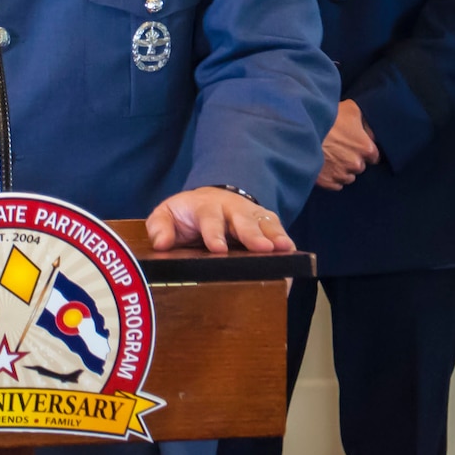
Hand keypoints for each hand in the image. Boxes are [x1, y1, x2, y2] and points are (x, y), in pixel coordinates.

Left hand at [146, 187, 293, 253]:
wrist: (209, 199)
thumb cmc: (187, 215)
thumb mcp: (167, 215)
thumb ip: (160, 227)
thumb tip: (161, 243)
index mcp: (205, 207)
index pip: (210, 219)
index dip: (214, 233)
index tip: (218, 249)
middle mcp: (232, 208)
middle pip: (244, 220)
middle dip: (253, 234)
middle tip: (263, 248)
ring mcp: (251, 214)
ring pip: (265, 223)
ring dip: (275, 235)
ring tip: (286, 249)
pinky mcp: (265, 222)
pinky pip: (277, 230)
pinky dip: (286, 242)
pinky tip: (293, 255)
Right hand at [316, 100, 379, 189]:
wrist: (300, 131)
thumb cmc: (326, 119)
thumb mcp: (351, 109)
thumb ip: (364, 121)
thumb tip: (368, 127)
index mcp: (366, 147)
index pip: (374, 156)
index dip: (363, 149)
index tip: (354, 145)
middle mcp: (356, 164)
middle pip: (359, 166)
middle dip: (352, 159)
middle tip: (338, 148)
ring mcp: (341, 175)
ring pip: (347, 176)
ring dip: (341, 169)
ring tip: (328, 156)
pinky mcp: (327, 182)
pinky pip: (334, 184)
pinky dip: (330, 176)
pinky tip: (323, 164)